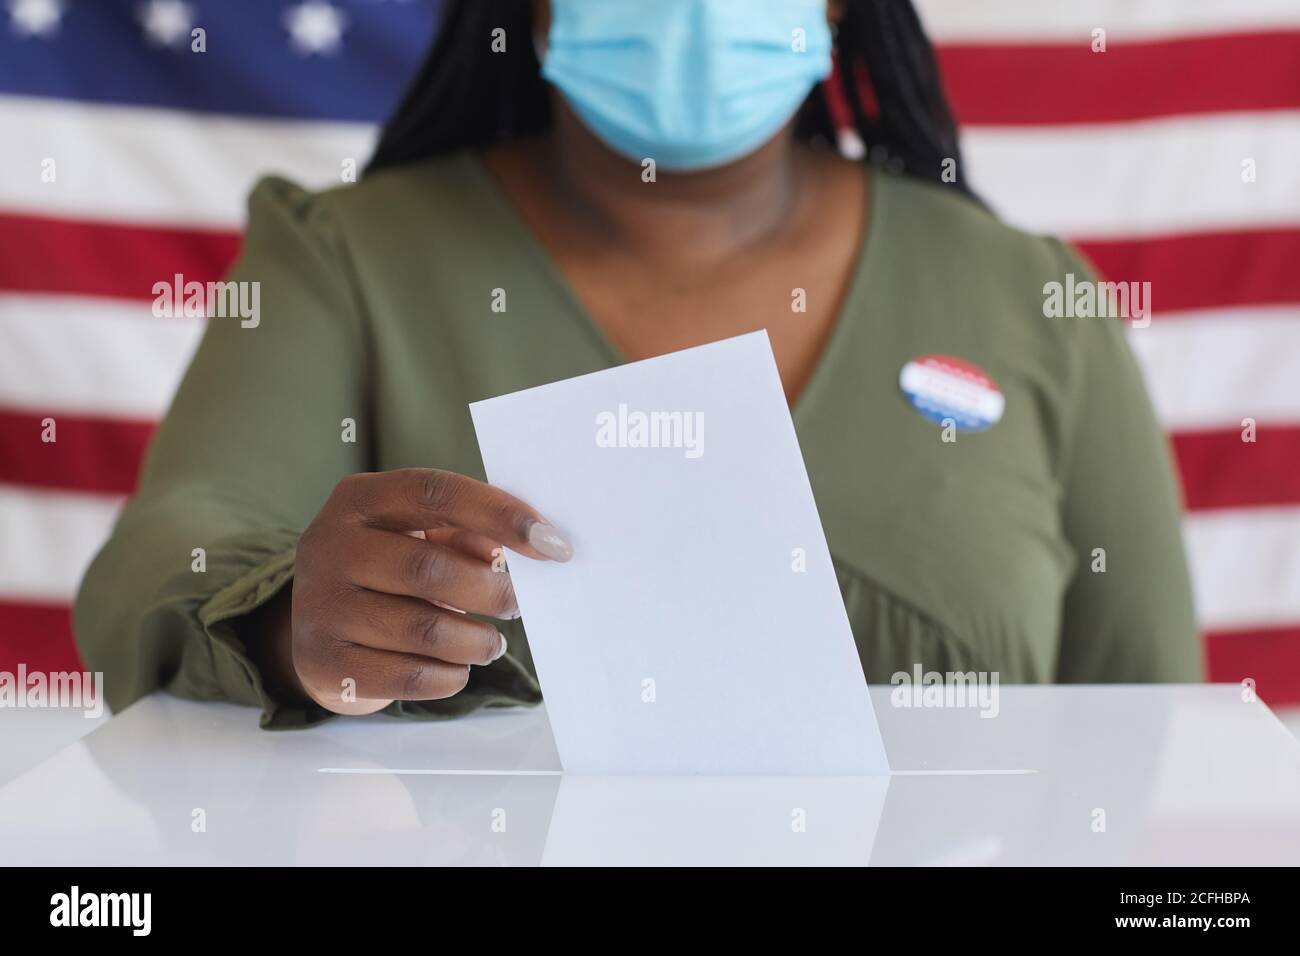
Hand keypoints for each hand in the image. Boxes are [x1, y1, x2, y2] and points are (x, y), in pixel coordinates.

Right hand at [285, 468, 571, 714]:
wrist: (317, 630)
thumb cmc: (388, 570)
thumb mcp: (418, 534)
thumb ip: (469, 531)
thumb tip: (533, 545)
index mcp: (359, 499)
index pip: (436, 492)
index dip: (500, 515)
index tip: (553, 544)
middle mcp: (329, 546)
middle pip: (430, 569)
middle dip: (491, 591)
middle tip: (515, 605)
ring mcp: (320, 606)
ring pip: (424, 630)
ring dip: (475, 641)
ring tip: (490, 643)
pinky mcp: (324, 663)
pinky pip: (408, 676)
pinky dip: (449, 676)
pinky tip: (458, 667)